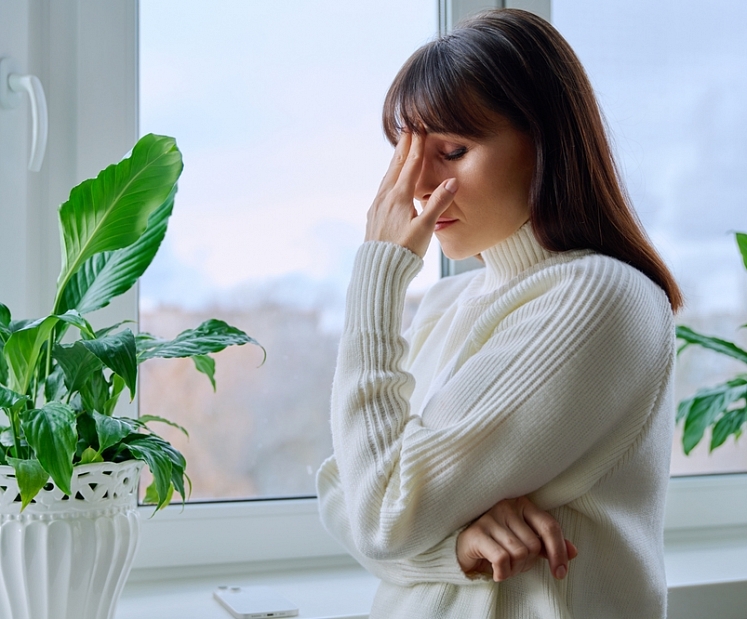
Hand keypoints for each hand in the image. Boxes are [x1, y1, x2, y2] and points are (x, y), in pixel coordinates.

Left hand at [365, 131, 457, 257]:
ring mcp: (377, 206)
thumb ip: (438, 203)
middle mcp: (385, 197)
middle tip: (407, 128)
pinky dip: (388, 177)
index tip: (419, 128)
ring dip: (394, 160)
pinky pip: (382, 188)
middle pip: (396, 166)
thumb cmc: (404, 252)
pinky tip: (389, 180)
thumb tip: (453, 181)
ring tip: (399, 148)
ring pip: (387, 176)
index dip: (417, 146)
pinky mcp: (373, 215)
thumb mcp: (425, 229)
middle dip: (403, 146)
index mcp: (399, 197)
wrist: (378, 269)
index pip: (411, 165)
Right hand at [456, 496, 577, 581]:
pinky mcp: (476, 532)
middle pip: (534, 545)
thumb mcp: (526, 543)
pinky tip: (497, 572)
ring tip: (504, 567)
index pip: (549, 526)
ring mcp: (490, 517)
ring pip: (519, 553)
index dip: (559, 551)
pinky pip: (502, 559)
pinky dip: (502, 573)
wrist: (465, 551)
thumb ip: (547, 545)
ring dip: (514, 569)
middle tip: (515, 565)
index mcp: (522, 505)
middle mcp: (506, 506)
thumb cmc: (498, 545)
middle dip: (527, 563)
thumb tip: (574, 552)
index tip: (560, 572)